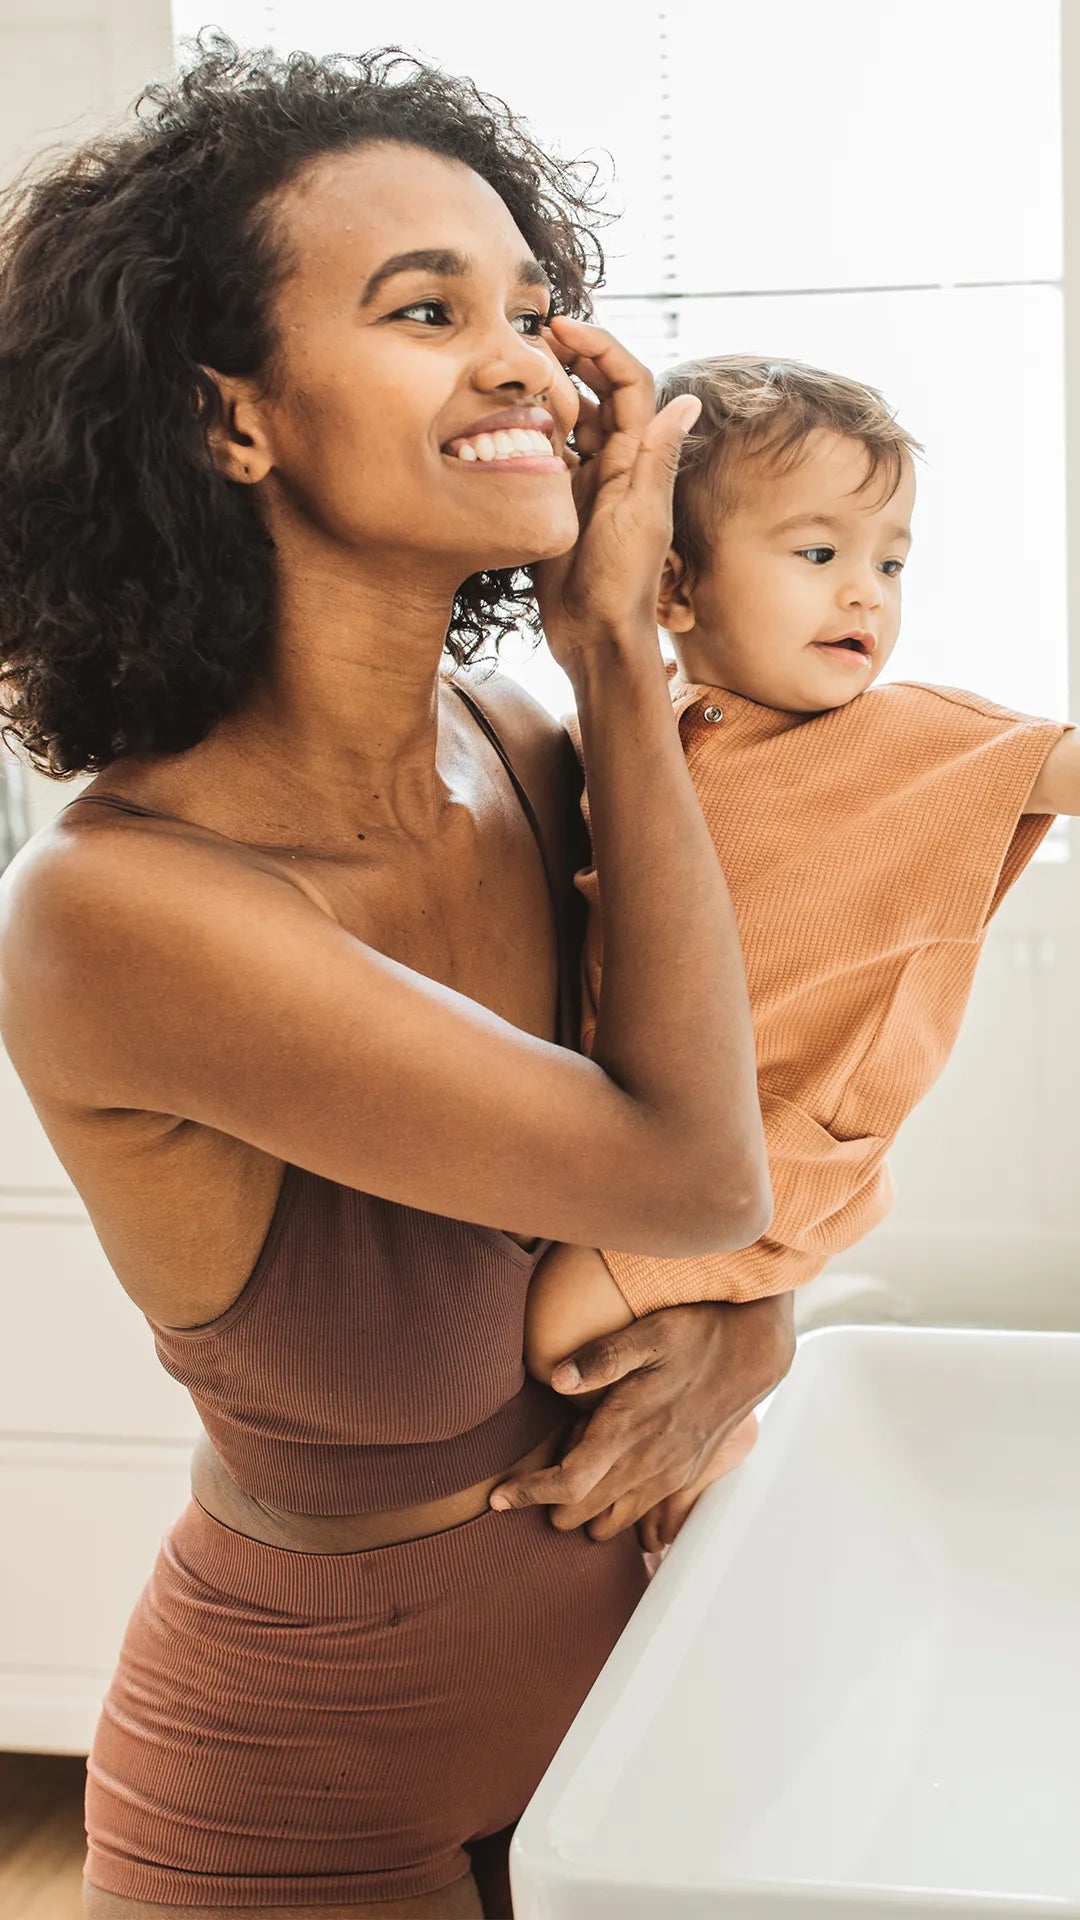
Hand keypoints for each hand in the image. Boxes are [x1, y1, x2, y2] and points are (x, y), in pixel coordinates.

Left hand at [490, 1293, 795, 1540]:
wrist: (756, 1352)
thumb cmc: (698, 1335)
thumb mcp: (649, 1333)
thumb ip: (601, 1359)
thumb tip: (555, 1378)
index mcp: (629, 1429)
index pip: (567, 1482)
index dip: (527, 1494)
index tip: (496, 1498)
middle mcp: (648, 1463)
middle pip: (582, 1512)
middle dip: (549, 1503)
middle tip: (534, 1472)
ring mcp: (669, 1476)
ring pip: (611, 1522)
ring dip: (583, 1508)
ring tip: (573, 1469)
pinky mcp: (685, 1478)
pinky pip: (642, 1517)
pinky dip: (615, 1511)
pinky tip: (609, 1480)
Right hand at [533, 316, 699, 666]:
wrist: (593, 635)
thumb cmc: (622, 583)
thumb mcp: (640, 518)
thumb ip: (656, 460)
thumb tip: (688, 400)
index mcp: (639, 458)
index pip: (629, 382)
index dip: (601, 347)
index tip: (562, 326)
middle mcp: (614, 462)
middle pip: (596, 390)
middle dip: (570, 356)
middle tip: (530, 337)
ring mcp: (584, 480)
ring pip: (567, 417)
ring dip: (544, 389)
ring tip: (510, 370)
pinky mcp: (556, 500)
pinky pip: (543, 452)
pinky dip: (525, 429)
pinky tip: (497, 417)